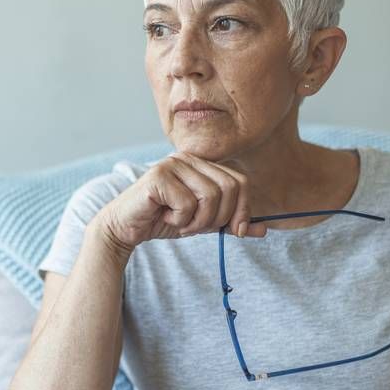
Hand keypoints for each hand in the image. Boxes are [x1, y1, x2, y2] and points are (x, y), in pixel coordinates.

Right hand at [97, 151, 267, 254]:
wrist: (126, 228)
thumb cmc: (164, 220)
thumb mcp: (204, 222)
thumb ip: (231, 222)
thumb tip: (264, 228)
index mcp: (202, 164)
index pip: (240, 181)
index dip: (243, 209)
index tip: (235, 231)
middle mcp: (189, 158)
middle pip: (229, 188)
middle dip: (218, 217)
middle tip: (198, 227)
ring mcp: (172, 164)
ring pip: (210, 197)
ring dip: (198, 221)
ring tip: (180, 222)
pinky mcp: (158, 177)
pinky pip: (187, 204)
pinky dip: (179, 220)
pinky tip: (164, 217)